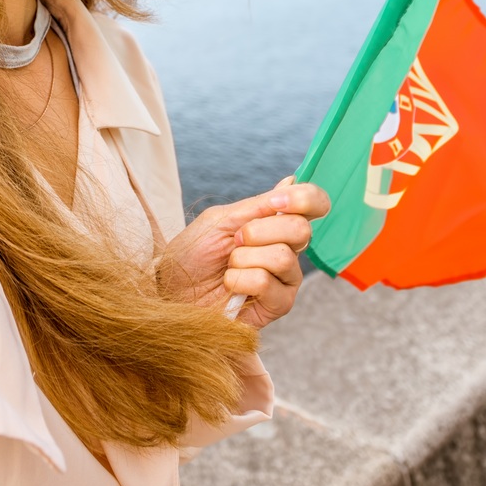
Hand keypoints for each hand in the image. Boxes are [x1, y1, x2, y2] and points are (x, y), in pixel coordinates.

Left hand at [156, 178, 329, 328]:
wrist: (172, 290)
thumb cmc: (192, 254)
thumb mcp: (220, 220)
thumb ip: (258, 206)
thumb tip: (292, 180)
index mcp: (276, 223)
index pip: (314, 204)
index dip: (305, 198)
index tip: (276, 202)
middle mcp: (288, 248)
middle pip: (300, 229)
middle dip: (258, 231)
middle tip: (234, 241)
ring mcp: (286, 278)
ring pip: (283, 257)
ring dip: (244, 258)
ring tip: (229, 266)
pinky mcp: (279, 304)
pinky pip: (268, 283)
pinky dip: (240, 279)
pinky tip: (230, 285)